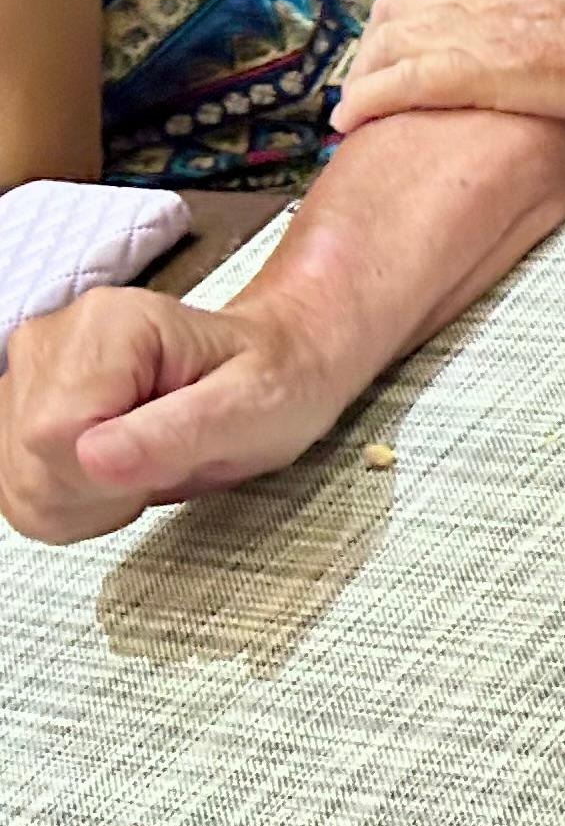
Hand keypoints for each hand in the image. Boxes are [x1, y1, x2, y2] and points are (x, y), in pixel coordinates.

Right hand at [1, 288, 351, 543]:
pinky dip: (76, 500)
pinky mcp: (19, 410)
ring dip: (88, 498)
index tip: (166, 458)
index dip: (106, 474)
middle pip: (30, 463)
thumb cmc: (276, 378)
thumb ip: (177, 434)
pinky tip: (121, 469)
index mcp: (109, 326)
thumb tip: (95, 460)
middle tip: (167, 459)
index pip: (54, 435)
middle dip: (100, 490)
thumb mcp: (254, 408)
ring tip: (149, 460)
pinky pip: (23, 490)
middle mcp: (52, 340)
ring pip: (21, 484)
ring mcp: (28, 374)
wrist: (277, 363)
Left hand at [331, 0, 564, 133]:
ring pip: (389, 42)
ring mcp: (472, 21)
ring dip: (366, 68)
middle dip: (385, 33)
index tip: (422, 16)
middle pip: (406, 2)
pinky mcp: (472, 71)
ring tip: (356, 94)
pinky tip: (349, 118)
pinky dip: (365, 101)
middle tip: (376, 59)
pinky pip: (395, 85)